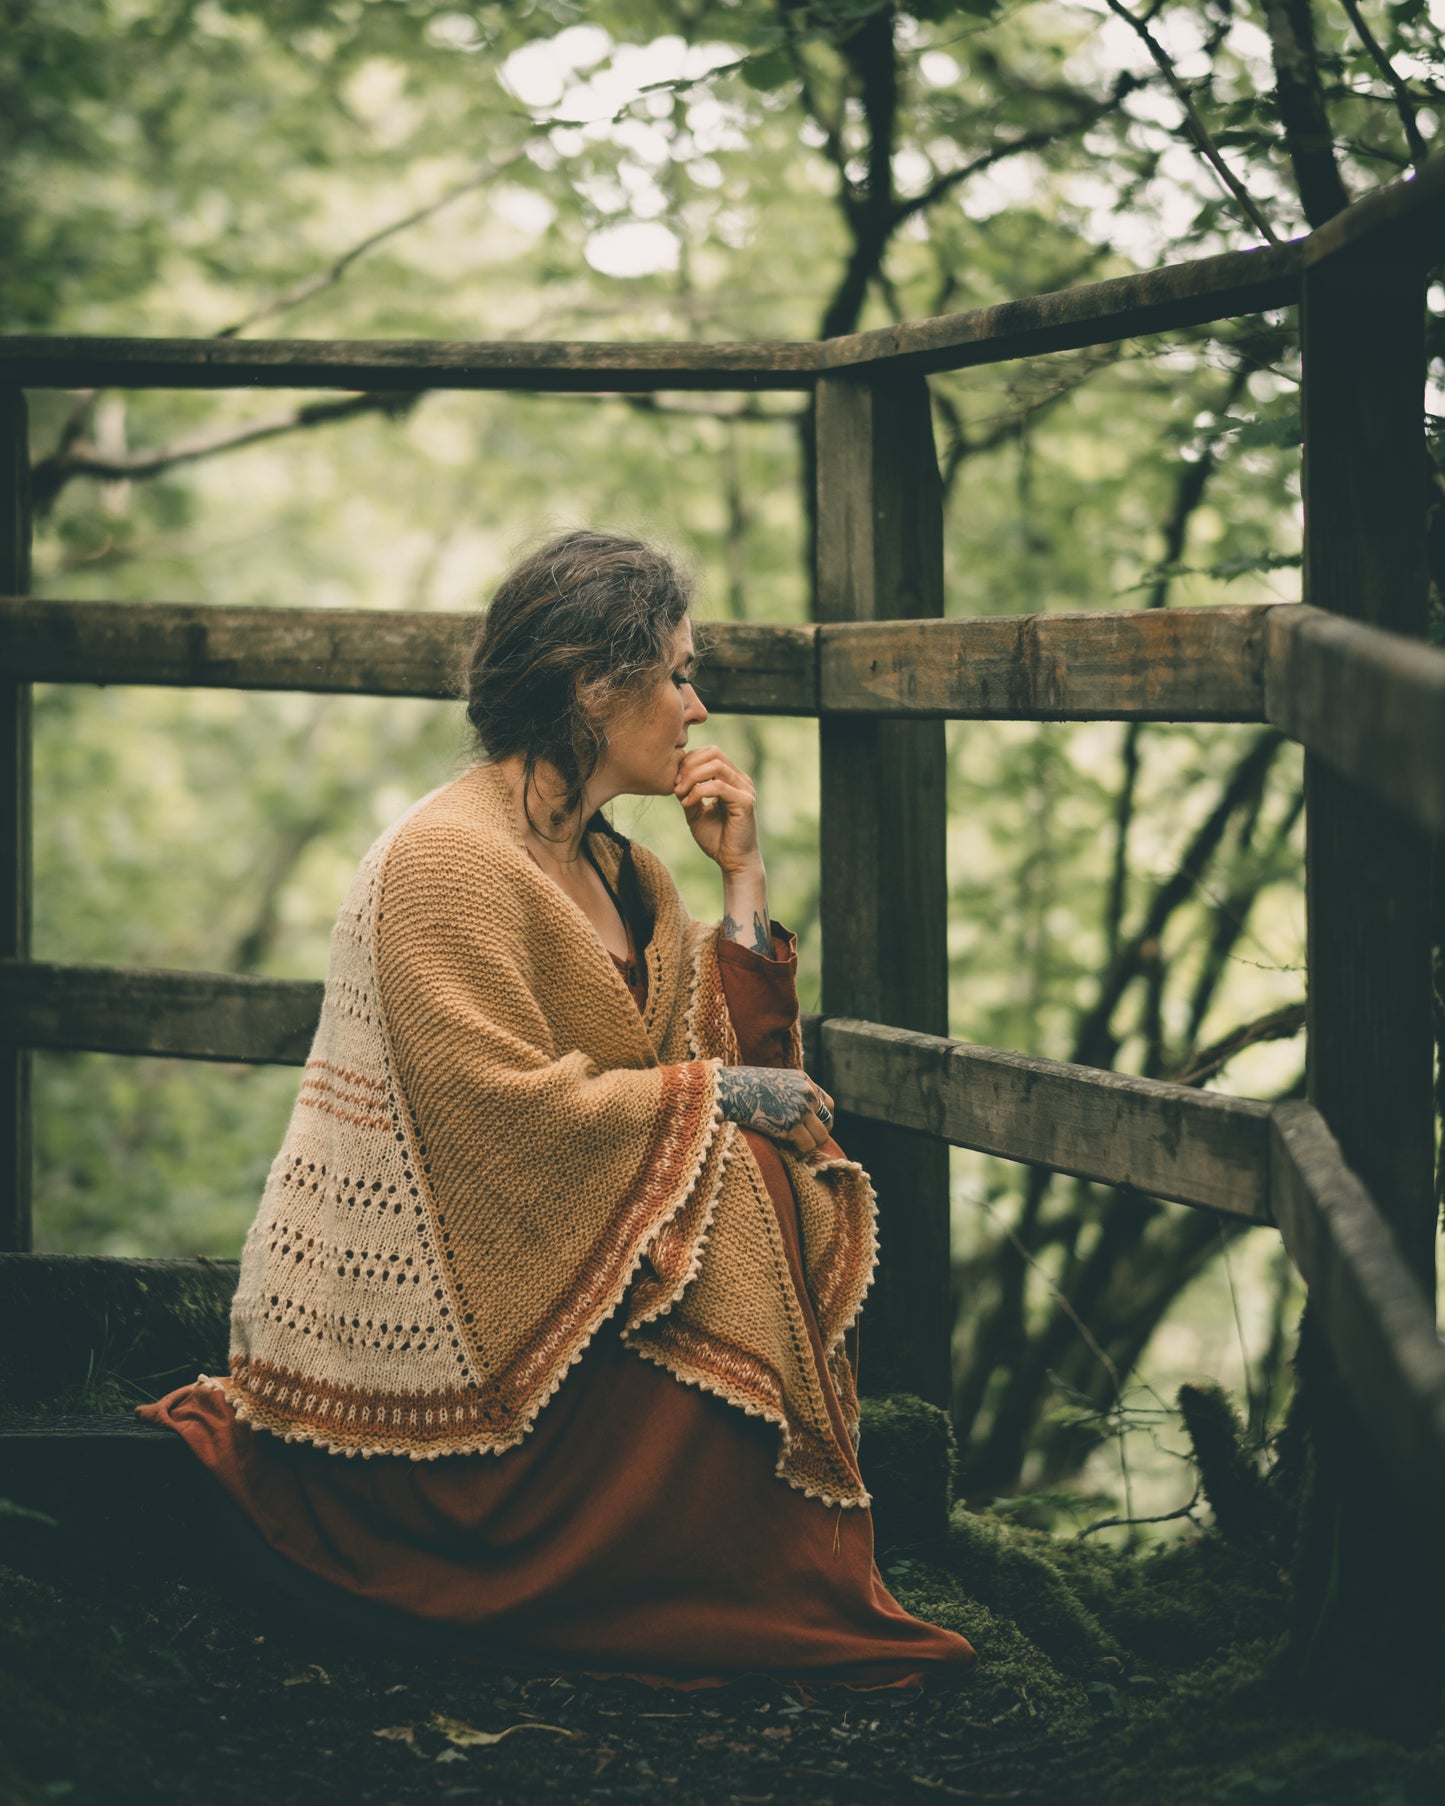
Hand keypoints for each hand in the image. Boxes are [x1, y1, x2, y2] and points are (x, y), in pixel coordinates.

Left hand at [674, 746, 760, 874]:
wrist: (732, 862)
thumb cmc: (716, 839)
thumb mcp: (695, 812)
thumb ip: (688, 792)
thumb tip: (675, 776)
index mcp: (731, 779)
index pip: (710, 753)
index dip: (689, 761)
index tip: (674, 781)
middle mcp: (741, 780)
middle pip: (713, 752)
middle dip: (689, 765)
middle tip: (676, 785)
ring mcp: (745, 789)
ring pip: (715, 766)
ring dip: (692, 777)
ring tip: (680, 794)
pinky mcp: (745, 801)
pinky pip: (718, 786)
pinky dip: (698, 792)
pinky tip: (687, 804)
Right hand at [716, 1066, 834, 1154]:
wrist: (726, 1089)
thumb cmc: (739, 1086)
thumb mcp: (771, 1080)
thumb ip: (787, 1092)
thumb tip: (790, 1111)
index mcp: (802, 1079)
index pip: (827, 1104)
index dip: (822, 1120)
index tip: (812, 1129)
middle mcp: (806, 1092)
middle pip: (828, 1121)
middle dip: (818, 1135)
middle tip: (803, 1143)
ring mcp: (800, 1108)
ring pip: (821, 1137)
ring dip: (808, 1145)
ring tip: (793, 1147)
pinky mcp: (790, 1125)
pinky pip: (807, 1146)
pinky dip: (798, 1152)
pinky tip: (784, 1149)